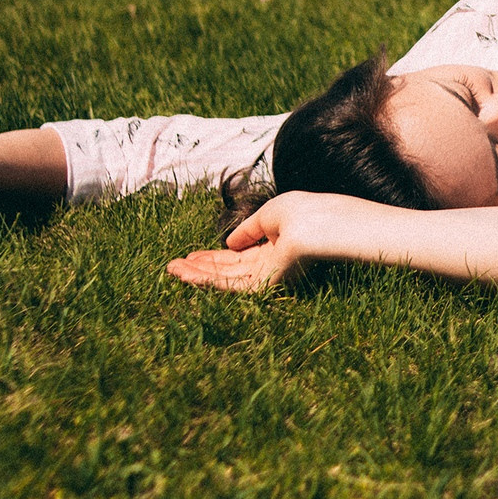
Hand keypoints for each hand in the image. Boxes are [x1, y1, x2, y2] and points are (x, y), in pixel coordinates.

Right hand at [165, 191, 338, 293]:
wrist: (324, 225)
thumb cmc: (306, 213)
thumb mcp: (271, 215)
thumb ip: (249, 231)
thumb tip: (228, 244)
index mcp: (273, 248)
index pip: (238, 257)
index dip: (213, 257)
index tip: (190, 255)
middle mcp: (269, 266)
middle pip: (228, 270)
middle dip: (200, 268)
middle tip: (173, 266)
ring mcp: (266, 277)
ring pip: (224, 279)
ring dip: (197, 275)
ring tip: (173, 270)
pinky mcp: (263, 285)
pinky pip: (229, 285)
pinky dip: (206, 280)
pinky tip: (188, 273)